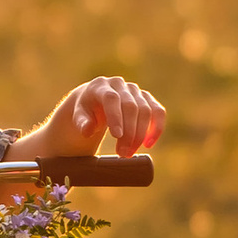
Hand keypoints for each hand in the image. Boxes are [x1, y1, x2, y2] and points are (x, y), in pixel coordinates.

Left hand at [26, 74, 165, 160]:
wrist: (94, 101)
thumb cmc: (86, 111)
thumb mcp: (79, 116)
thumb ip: (82, 122)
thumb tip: (88, 130)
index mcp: (100, 86)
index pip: (111, 99)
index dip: (116, 117)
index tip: (117, 136)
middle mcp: (119, 85)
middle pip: (131, 107)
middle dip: (129, 132)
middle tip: (123, 153)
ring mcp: (134, 90)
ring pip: (145, 111)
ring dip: (140, 135)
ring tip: (129, 153)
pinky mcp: (146, 98)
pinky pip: (158, 111)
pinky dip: (157, 127)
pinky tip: (149, 143)